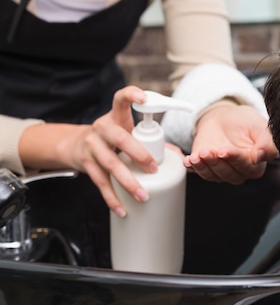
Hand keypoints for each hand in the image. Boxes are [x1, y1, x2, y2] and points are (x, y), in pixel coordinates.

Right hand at [62, 86, 154, 215]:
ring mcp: (92, 145)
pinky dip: (112, 197)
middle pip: (120, 138)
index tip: (144, 98)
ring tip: (143, 195)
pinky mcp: (85, 163)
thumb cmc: (112, 138)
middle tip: (153, 168)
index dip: (132, 95)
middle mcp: (102, 127)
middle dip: (138, 154)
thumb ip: (151, 140)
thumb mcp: (127, 132)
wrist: (75, 146)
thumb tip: (179, 157)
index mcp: (117, 117)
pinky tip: (122, 209)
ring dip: (127, 181)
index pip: (121, 99)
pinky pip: (100, 182)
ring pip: (110, 163)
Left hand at [184, 104, 277, 183]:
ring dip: (203, 166)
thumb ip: (266, 142)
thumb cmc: (244, 121)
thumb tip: (261, 157)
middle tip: (208, 151)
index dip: (235, 159)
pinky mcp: (206, 168)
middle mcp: (240, 172)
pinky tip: (189, 160)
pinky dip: (193, 167)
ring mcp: (222, 171)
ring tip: (197, 154)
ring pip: (213, 175)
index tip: (224, 150)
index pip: (247, 166)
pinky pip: (199, 172)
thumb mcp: (259, 125)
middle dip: (216, 163)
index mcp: (256, 163)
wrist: (223, 118)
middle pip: (228, 174)